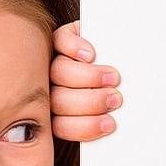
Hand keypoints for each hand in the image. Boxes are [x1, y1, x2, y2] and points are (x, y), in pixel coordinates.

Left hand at [50, 21, 122, 141]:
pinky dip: (74, 48)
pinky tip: (90, 55)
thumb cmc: (112, 86)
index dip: (85, 127)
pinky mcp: (58, 38)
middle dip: (91, 102)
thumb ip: (105, 118)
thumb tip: (115, 127)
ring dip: (88, 77)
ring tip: (112, 78)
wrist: (115, 48)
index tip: (109, 123)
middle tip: (115, 98)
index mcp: (58, 113)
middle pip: (59, 100)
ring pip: (59, 73)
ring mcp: (52, 62)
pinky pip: (58, 42)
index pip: (61, 126)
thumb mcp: (110, 106)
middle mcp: (50, 89)